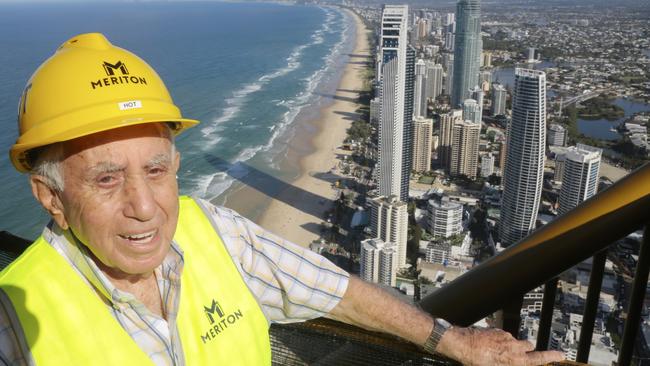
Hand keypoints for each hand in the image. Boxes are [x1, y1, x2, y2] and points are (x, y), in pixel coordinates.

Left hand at [436, 326, 564, 365]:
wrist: (463, 345)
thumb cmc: (477, 362)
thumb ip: (512, 364)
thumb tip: (518, 362)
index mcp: (516, 361)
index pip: (540, 359)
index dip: (552, 356)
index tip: (561, 354)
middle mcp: (514, 348)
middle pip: (529, 346)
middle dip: (526, 350)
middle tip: (515, 355)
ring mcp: (506, 337)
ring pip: (516, 341)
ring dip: (512, 345)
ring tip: (498, 351)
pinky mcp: (498, 330)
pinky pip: (504, 335)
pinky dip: (500, 340)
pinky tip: (489, 345)